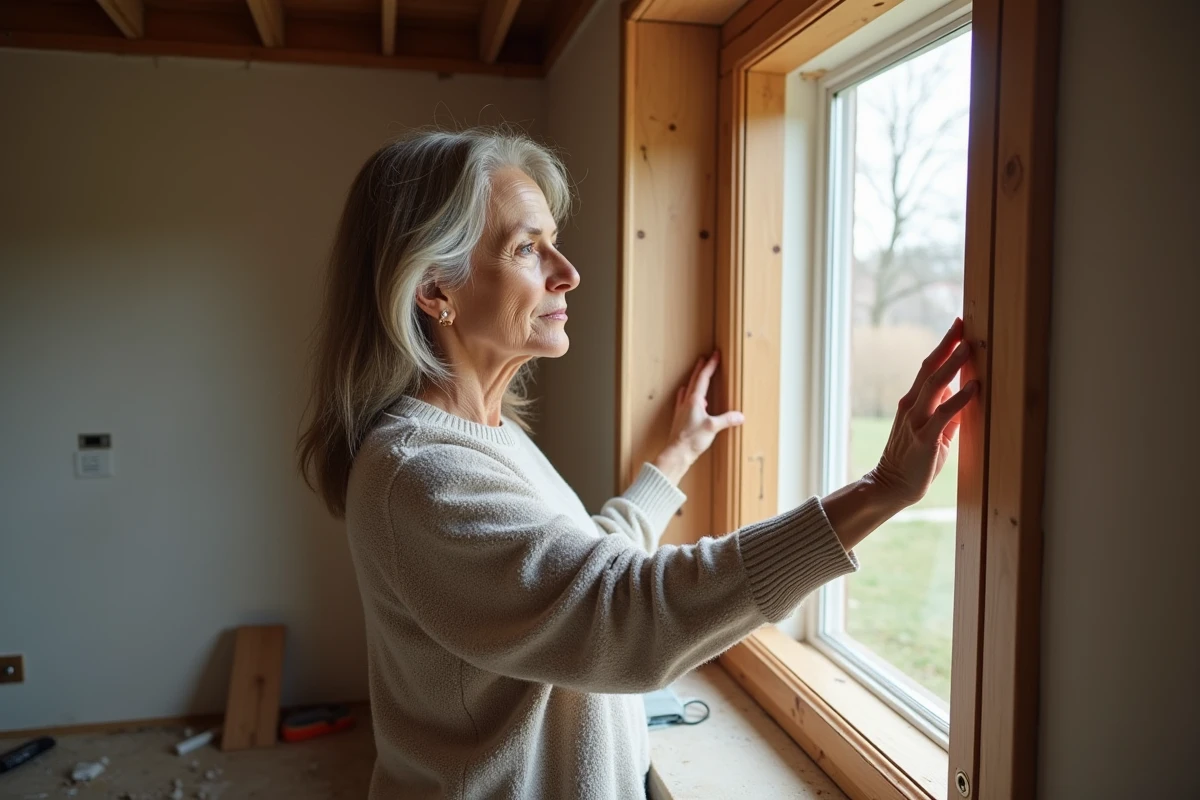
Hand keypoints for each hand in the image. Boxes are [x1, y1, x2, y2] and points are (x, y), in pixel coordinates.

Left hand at [653, 351, 744, 484]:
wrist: (676, 453)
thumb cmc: (691, 440)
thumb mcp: (712, 428)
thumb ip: (727, 420)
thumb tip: (740, 416)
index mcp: (694, 400)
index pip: (703, 378)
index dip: (710, 366)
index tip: (715, 355)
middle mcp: (686, 402)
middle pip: (694, 380)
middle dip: (700, 368)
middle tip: (704, 358)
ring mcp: (682, 410)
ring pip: (688, 389)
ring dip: (693, 379)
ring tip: (696, 373)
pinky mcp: (680, 418)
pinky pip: (683, 400)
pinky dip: (686, 394)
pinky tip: (685, 396)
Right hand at [868, 318, 978, 506]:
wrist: (892, 485)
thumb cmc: (915, 460)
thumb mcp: (934, 432)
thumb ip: (947, 413)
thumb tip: (965, 393)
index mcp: (912, 403)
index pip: (928, 368)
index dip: (942, 347)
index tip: (957, 327)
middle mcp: (910, 406)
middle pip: (929, 369)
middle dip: (946, 346)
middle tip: (962, 325)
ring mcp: (915, 421)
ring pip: (934, 385)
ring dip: (952, 365)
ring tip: (968, 347)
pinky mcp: (924, 437)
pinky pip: (943, 413)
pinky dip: (959, 398)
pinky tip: (973, 386)